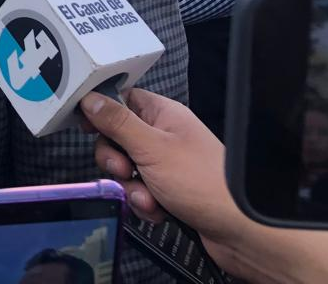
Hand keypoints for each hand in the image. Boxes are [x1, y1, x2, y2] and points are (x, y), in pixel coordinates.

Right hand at [80, 90, 245, 254]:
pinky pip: (140, 191)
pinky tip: (159, 210)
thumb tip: (90, 98)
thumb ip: (117, 122)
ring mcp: (167, 164)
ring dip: (131, 186)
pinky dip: (144, 203)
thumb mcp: (151, 148)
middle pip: (118, 138)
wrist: (238, 230)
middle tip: (125, 168)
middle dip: (115, 159)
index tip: (89, 127)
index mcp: (163, 114)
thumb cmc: (204, 182)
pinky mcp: (169, 190)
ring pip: (127, 169)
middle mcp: (165, 136)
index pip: (121, 100)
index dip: (102, 112)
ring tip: (149, 197)